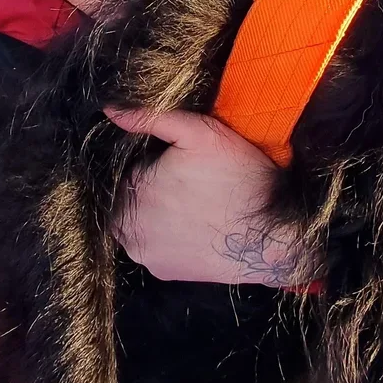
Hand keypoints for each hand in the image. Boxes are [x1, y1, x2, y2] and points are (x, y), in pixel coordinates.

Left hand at [103, 106, 308, 285]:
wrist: (272, 237)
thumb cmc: (238, 179)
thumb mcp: (199, 132)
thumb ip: (150, 118)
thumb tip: (110, 110)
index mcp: (130, 189)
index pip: (129, 169)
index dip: (154, 162)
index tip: (181, 162)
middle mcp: (127, 228)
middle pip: (131, 197)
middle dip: (152, 187)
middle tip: (190, 182)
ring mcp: (145, 254)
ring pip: (141, 222)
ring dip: (157, 213)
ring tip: (194, 205)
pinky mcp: (164, 272)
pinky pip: (156, 247)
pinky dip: (169, 236)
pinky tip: (196, 227)